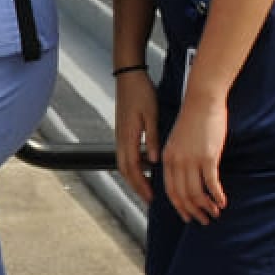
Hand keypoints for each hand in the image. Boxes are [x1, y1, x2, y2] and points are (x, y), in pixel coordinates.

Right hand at [113, 71, 158, 202]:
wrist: (129, 76)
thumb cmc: (141, 92)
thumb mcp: (151, 116)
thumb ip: (152, 139)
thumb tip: (154, 161)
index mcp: (128, 136)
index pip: (132, 168)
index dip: (141, 184)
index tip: (151, 196)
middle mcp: (121, 139)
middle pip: (125, 170)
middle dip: (136, 186)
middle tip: (148, 198)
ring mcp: (120, 135)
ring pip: (124, 163)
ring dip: (134, 177)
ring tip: (147, 186)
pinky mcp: (122, 131)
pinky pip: (126, 154)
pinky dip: (134, 165)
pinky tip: (146, 165)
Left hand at [162, 93, 229, 223]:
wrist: (202, 100)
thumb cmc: (193, 120)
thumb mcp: (178, 141)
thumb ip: (179, 159)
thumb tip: (185, 177)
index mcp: (167, 158)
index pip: (170, 190)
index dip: (180, 207)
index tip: (188, 216)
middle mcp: (176, 162)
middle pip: (183, 196)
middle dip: (193, 211)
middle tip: (204, 220)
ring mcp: (191, 160)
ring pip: (196, 193)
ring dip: (206, 207)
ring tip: (215, 213)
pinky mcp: (208, 157)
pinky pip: (211, 183)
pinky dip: (217, 195)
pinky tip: (223, 202)